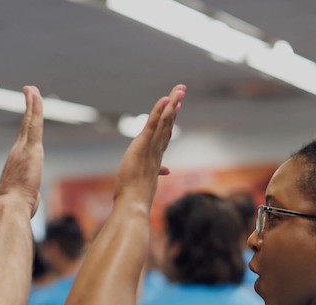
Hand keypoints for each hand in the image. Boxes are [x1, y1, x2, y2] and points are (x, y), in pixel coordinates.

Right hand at [0, 85, 44, 216]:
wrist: (10, 207)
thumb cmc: (15, 207)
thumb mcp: (23, 197)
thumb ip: (29, 194)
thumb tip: (30, 202)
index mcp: (17, 161)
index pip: (24, 138)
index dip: (26, 125)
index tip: (28, 115)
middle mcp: (17, 151)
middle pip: (25, 124)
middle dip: (28, 107)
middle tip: (29, 90)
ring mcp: (23, 148)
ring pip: (29, 120)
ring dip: (32, 102)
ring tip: (32, 88)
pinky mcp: (31, 148)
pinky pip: (34, 123)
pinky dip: (34, 107)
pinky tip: (35, 95)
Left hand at [113, 84, 184, 206]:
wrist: (134, 204)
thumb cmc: (136, 196)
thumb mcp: (146, 180)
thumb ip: (157, 172)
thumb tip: (166, 170)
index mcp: (156, 156)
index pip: (165, 133)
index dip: (171, 119)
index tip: (176, 106)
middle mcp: (157, 149)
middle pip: (168, 123)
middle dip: (175, 105)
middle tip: (182, 89)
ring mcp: (151, 147)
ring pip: (164, 121)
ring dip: (172, 103)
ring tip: (179, 89)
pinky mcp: (143, 145)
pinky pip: (153, 125)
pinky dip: (159, 111)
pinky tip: (166, 99)